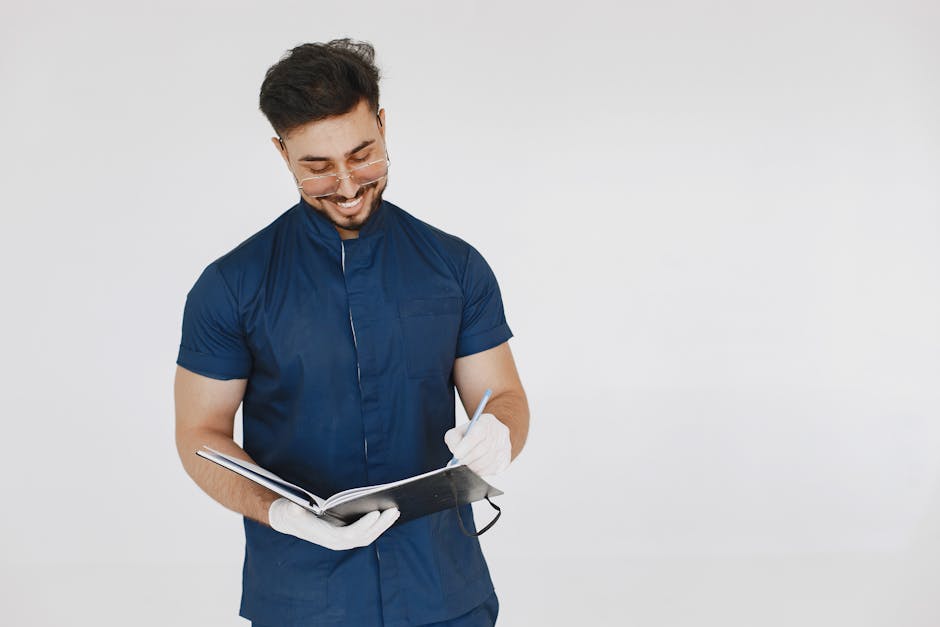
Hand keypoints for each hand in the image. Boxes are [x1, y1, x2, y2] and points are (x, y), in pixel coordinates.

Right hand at [268, 498, 399, 550]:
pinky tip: (388, 512)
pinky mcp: (349, 533)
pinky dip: (379, 523)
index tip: (375, 513)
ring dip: (384, 524)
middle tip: (394, 509)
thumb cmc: (292, 512)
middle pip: (365, 536)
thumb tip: (294, 508)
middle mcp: (338, 542)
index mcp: (327, 538)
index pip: (350, 535)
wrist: (291, 519)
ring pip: (369, 535)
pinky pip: (368, 531)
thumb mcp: (289, 510)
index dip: (363, 525)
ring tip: (396, 510)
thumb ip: (292, 511)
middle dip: (381, 524)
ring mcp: (345, 539)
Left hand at [444, 413, 511, 476]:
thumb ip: (453, 440)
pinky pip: (495, 469)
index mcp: (487, 421)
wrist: (487, 437)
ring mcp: (506, 445)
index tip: (457, 455)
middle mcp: (499, 431)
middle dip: (469, 459)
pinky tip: (476, 468)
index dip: (467, 445)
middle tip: (458, 464)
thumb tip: (455, 456)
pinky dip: (482, 472)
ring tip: (466, 467)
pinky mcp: (506, 458)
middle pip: (484, 448)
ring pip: (489, 461)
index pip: (478, 432)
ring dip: (475, 467)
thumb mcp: (459, 432)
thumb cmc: (470, 435)